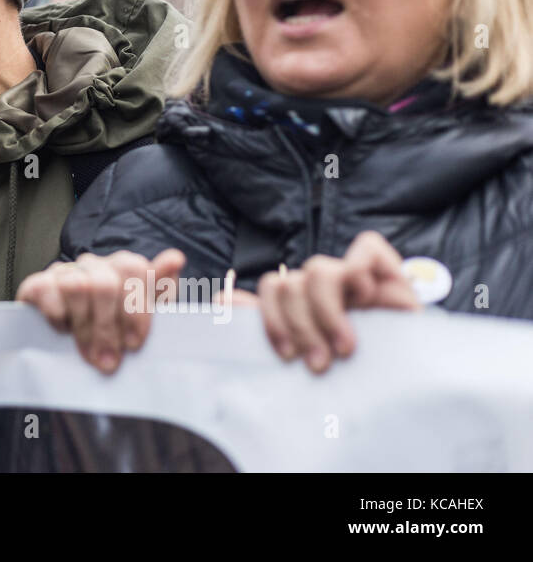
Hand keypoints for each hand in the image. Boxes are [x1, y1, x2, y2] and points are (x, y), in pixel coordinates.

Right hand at [16, 249, 185, 373]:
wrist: (62, 346)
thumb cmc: (111, 331)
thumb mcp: (141, 318)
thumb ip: (160, 291)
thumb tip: (175, 258)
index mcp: (122, 268)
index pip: (135, 269)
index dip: (136, 309)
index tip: (134, 343)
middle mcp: (94, 265)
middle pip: (106, 282)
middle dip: (109, 327)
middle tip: (109, 360)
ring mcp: (65, 273)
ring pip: (78, 286)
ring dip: (85, 327)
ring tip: (88, 353)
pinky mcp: (37, 284)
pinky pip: (47, 291)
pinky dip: (57, 316)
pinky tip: (63, 330)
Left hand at [253, 230, 419, 373]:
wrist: (416, 389)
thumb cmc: (361, 379)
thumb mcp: (308, 359)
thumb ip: (270, 329)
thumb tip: (225, 299)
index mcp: (302, 306)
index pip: (270, 288)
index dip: (270, 319)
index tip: (285, 356)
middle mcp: (323, 288)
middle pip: (286, 283)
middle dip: (298, 327)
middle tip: (318, 364)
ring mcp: (352, 276)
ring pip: (316, 271)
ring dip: (327, 313)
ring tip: (345, 348)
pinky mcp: (384, 267)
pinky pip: (363, 251)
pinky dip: (361, 278)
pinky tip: (370, 307)